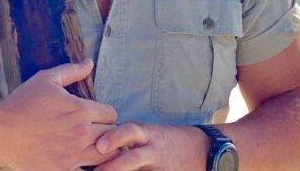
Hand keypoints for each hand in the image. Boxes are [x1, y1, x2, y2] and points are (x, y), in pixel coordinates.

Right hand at [0, 59, 118, 169]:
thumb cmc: (22, 103)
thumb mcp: (46, 80)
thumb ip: (71, 71)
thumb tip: (89, 62)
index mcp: (80, 109)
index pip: (111, 113)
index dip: (105, 114)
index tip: (96, 116)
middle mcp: (81, 133)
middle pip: (112, 135)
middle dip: (106, 132)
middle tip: (96, 132)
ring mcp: (73, 155)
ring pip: (106, 155)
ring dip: (103, 151)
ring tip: (94, 147)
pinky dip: (90, 167)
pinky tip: (82, 161)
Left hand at [94, 122, 209, 170]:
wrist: (203, 150)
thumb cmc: (167, 140)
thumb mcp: (149, 131)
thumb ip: (126, 136)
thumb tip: (96, 139)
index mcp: (147, 134)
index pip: (129, 131)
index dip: (114, 137)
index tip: (100, 146)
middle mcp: (153, 150)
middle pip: (133, 157)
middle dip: (114, 166)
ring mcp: (159, 167)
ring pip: (138, 168)